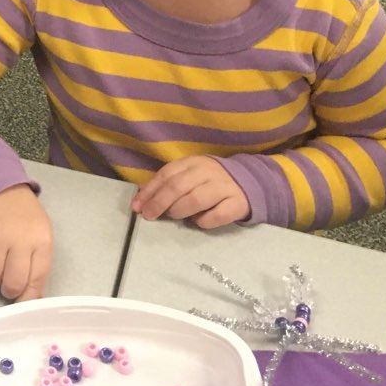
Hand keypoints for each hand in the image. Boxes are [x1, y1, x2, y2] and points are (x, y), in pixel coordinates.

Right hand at [0, 184, 53, 301]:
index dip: (28, 296)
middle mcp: (19, 238)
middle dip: (9, 290)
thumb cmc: (24, 218)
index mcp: (41, 240)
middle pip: (12, 283)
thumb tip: (32, 299)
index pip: (36, 280)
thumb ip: (39, 267)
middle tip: (7, 283)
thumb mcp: (41, 237)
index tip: (22, 300)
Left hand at [131, 156, 249, 228]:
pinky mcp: (237, 204)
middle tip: (149, 216)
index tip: (137, 206)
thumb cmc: (209, 182)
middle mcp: (208, 172)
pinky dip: (203, 221)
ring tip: (174, 215)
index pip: (166, 174)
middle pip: (178, 186)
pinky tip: (198, 222)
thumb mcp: (188, 176)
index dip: (149, 191)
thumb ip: (167, 184)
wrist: (248, 182)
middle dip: (159, 202)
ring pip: (196, 199)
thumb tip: (140, 197)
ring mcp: (224, 187)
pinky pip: (217, 215)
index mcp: (192, 163)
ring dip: (180, 210)